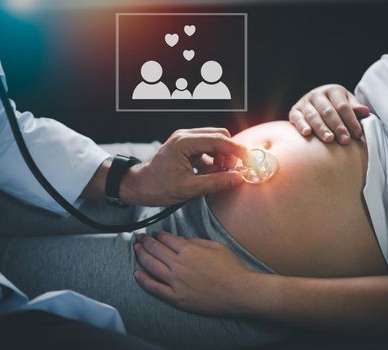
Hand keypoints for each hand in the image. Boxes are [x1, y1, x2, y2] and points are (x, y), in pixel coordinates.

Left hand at [120, 128, 248, 205]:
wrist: (137, 186)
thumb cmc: (157, 187)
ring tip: (219, 175)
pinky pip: (207, 149)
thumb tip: (238, 178)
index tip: (249, 160)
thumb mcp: (189, 189)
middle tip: (232, 171)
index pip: (218, 140)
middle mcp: (185, 136)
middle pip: (219, 136)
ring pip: (215, 142)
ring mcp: (186, 141)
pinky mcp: (186, 148)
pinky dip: (213, 160)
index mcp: (184, 142)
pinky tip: (211, 174)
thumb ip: (215, 183)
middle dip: (230, 153)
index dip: (236, 150)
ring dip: (222, 157)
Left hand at [133, 232, 254, 314]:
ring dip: (141, 256)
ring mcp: (176, 282)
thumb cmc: (231, 268)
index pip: (167, 239)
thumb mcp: (217, 246)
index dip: (159, 235)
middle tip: (139, 238)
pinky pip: (155, 288)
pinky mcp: (177, 298)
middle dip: (145, 242)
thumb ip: (197, 241)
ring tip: (135, 249)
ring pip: (151, 266)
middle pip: (156, 250)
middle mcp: (179, 264)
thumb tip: (183, 240)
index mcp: (189, 250)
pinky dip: (143, 281)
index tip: (155, 234)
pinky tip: (136, 274)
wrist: (239, 292)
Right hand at [289, 84, 369, 143]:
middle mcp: (317, 94)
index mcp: (333, 90)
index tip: (357, 134)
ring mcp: (304, 102)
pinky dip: (302, 125)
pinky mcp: (294, 111)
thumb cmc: (335, 107)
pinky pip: (297, 118)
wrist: (315, 104)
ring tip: (329, 139)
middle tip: (345, 140)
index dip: (351, 120)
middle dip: (338, 126)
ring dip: (321, 128)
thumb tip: (365, 112)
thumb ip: (355, 109)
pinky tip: (307, 133)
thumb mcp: (347, 105)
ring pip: (313, 116)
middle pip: (328, 111)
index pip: (343, 106)